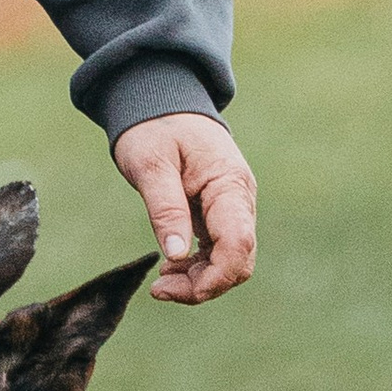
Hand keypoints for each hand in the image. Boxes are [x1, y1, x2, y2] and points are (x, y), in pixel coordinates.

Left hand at [110, 113, 256, 304]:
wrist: (162, 101)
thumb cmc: (154, 127)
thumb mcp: (151, 164)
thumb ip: (165, 207)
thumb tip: (175, 254)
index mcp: (230, 185)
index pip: (237, 245)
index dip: (212, 278)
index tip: (171, 288)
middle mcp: (240, 200)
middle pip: (239, 261)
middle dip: (204, 285)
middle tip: (160, 289)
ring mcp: (233, 208)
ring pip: (231, 261)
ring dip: (200, 279)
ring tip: (162, 282)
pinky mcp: (221, 213)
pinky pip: (219, 251)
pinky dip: (199, 266)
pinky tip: (172, 267)